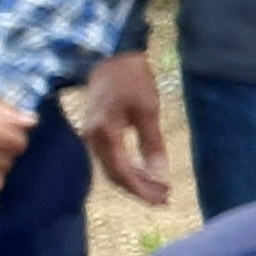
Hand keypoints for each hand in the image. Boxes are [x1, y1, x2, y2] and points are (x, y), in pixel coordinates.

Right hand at [79, 48, 171, 205]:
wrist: (110, 56)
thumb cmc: (132, 79)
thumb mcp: (148, 110)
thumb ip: (152, 144)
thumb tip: (158, 173)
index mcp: (105, 134)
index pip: (122, 173)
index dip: (142, 189)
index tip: (162, 198)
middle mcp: (93, 138)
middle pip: (115, 175)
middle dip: (140, 189)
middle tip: (164, 199)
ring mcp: (92, 135)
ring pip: (112, 168)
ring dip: (135, 181)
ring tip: (158, 190)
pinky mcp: (96, 131)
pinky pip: (111, 158)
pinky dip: (127, 168)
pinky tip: (144, 173)